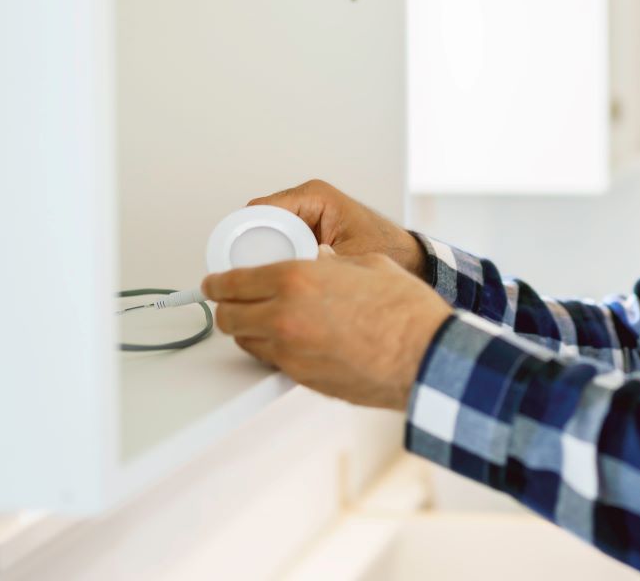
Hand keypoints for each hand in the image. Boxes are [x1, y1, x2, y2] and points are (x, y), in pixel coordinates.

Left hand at [202, 253, 453, 409]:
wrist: (424, 355)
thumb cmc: (405, 312)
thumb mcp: (368, 264)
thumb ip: (334, 262)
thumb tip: (322, 261)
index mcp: (296, 280)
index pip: (234, 281)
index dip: (218, 282)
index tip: (214, 282)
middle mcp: (284, 317)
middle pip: (229, 316)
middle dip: (226, 308)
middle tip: (231, 301)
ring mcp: (291, 353)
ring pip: (245, 342)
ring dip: (248, 330)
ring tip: (262, 320)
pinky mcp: (302, 379)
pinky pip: (272, 361)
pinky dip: (273, 349)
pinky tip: (292, 340)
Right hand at [247, 178, 425, 276]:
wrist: (409, 259)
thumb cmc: (388, 251)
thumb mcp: (348, 257)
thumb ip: (320, 262)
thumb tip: (286, 273)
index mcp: (314, 196)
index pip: (261, 210)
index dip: (245, 236)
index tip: (238, 263)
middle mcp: (306, 200)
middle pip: (257, 222)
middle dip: (250, 250)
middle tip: (249, 280)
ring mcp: (304, 215)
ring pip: (264, 234)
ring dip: (262, 256)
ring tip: (264, 284)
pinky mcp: (305, 230)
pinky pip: (277, 242)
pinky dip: (274, 260)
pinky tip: (277, 281)